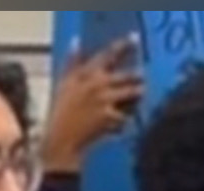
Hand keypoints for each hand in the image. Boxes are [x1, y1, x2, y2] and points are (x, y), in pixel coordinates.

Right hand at [42, 36, 145, 172]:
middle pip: (125, 75)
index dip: (122, 47)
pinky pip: (126, 115)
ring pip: (130, 92)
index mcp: (85, 73)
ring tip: (140, 95)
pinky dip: (126, 120)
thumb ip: (72, 62)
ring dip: (137, 94)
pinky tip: (121, 124)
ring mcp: (104, 100)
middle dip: (136, 77)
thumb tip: (76, 42)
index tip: (134, 40)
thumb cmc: (63, 110)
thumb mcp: (65, 83)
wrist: (61, 138)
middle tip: (142, 78)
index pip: (106, 55)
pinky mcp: (110, 116)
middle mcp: (96, 84)